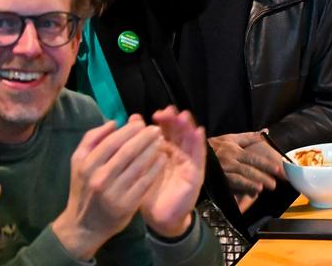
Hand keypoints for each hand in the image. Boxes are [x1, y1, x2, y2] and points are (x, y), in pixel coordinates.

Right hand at [52, 119, 167, 259]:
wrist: (84, 225)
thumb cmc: (85, 188)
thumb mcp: (79, 163)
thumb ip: (92, 140)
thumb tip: (114, 122)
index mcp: (86, 165)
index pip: (112, 142)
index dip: (129, 130)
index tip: (141, 123)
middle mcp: (99, 178)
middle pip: (127, 151)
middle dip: (145, 137)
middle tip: (156, 129)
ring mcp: (113, 192)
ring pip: (139, 165)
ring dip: (153, 149)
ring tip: (161, 140)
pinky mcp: (127, 204)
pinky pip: (146, 181)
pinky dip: (156, 167)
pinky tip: (163, 158)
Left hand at [140, 107, 205, 239]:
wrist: (159, 218)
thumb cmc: (149, 193)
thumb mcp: (140, 168)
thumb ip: (137, 147)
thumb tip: (132, 119)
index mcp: (164, 152)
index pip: (166, 132)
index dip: (163, 121)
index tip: (155, 114)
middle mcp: (178, 154)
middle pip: (179, 133)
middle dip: (175, 120)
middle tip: (168, 111)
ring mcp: (188, 162)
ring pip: (190, 140)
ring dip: (188, 127)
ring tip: (183, 116)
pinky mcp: (196, 173)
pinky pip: (199, 156)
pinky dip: (199, 143)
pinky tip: (198, 132)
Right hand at [208, 132, 281, 197]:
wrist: (192, 154)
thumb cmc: (214, 146)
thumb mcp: (230, 138)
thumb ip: (249, 137)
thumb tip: (266, 132)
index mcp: (234, 151)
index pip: (253, 158)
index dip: (265, 164)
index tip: (277, 169)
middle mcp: (229, 161)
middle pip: (248, 170)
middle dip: (262, 177)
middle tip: (274, 184)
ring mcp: (222, 172)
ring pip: (238, 179)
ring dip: (250, 184)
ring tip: (261, 188)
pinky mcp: (216, 180)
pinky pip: (228, 186)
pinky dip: (237, 190)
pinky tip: (244, 194)